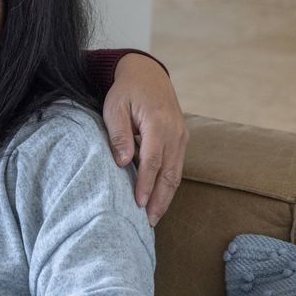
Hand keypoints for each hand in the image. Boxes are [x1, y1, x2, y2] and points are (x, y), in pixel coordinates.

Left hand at [103, 53, 187, 226]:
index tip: (138, 204)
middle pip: (169, 173)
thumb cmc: (126, 91)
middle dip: (159, 200)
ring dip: (166, 196)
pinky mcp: (181, 139)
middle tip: (148, 222)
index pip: (152, 161)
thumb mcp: (114, 107)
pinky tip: (159, 198)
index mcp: (158, 123)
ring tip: (154, 217)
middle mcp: (175, 132)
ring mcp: (181, 136)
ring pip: (176, 173)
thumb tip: (122, 162)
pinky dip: (170, 184)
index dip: (145, 185)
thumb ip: (118, 134)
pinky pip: (177, 166)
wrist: (147, 74)